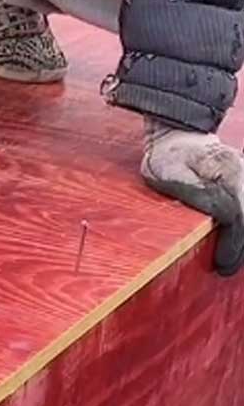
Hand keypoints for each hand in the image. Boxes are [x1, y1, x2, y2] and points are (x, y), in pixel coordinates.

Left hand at [141, 118, 243, 275]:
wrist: (176, 136)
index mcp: (230, 172)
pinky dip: (238, 230)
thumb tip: (225, 217)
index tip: (223, 265)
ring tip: (230, 261)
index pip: (240, 217)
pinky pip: (242, 211)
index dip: (234, 245)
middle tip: (227, 269)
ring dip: (240, 240)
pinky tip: (232, 246)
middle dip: (240, 247)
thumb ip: (200, 194)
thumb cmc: (169, 157)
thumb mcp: (173, 174)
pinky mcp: (243, 184)